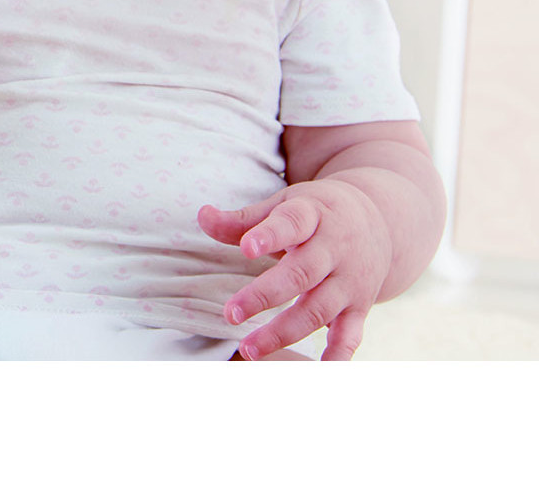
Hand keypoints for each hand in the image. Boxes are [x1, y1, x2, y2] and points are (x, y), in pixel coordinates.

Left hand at [197, 179, 393, 360]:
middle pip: (302, 274)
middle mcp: (335, 249)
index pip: (292, 224)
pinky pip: (351, 335)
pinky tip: (318, 374)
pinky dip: (337, 357)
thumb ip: (243, 219)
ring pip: (318, 310)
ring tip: (250, 349)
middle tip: (230, 313)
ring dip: (285, 332)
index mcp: (312, 216)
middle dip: (265, 295)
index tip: (245, 248)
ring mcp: (350, 281)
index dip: (269, 235)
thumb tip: (202, 216)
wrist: (379, 222)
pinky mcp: (360, 307)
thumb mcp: (284, 206)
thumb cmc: (316, 214)